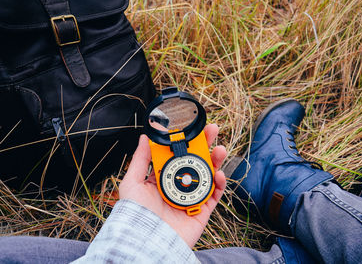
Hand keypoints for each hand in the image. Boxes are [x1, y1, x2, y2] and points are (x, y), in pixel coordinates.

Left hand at [119, 124, 226, 246]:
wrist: (146, 241)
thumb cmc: (135, 214)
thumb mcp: (132, 182)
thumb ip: (140, 159)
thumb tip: (144, 137)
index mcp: (162, 178)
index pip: (177, 156)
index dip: (186, 142)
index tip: (193, 129)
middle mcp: (177, 186)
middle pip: (195, 162)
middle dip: (205, 145)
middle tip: (213, 131)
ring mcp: (190, 198)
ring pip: (207, 175)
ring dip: (215, 161)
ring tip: (220, 150)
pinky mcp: (201, 211)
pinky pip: (214, 195)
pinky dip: (219, 184)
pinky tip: (219, 174)